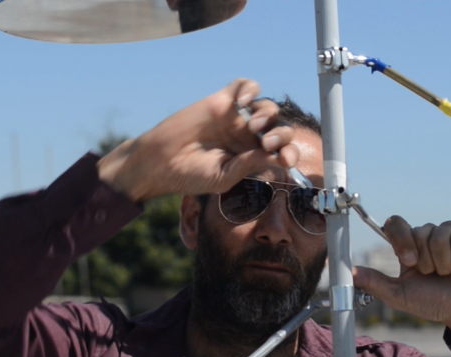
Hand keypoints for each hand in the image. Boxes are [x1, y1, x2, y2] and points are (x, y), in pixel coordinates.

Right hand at [96, 79, 297, 202]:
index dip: (290, 153)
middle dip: (281, 135)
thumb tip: (275, 155)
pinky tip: (242, 102)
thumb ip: (249, 165)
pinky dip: (250, 89)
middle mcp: (248, 137)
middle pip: (279, 128)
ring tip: (252, 127)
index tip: (287, 160)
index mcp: (253, 157)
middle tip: (266, 143)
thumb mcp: (224, 176)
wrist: (161, 162)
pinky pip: (244, 86)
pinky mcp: (221, 102)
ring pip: (266, 107)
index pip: (282, 151)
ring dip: (266, 115)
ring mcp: (236, 118)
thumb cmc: (191, 175)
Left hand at [352, 217, 450, 347]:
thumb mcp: (400, 295)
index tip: (409, 262)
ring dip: (444, 262)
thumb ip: (375, 282)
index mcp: (408, 245)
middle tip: (435, 274)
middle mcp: (428, 234)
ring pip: (440, 235)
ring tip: (450, 272)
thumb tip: (349, 273)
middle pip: (419, 233)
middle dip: (427, 261)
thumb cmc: (433, 302)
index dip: (401, 239)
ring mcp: (449, 232)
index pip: (395, 224)